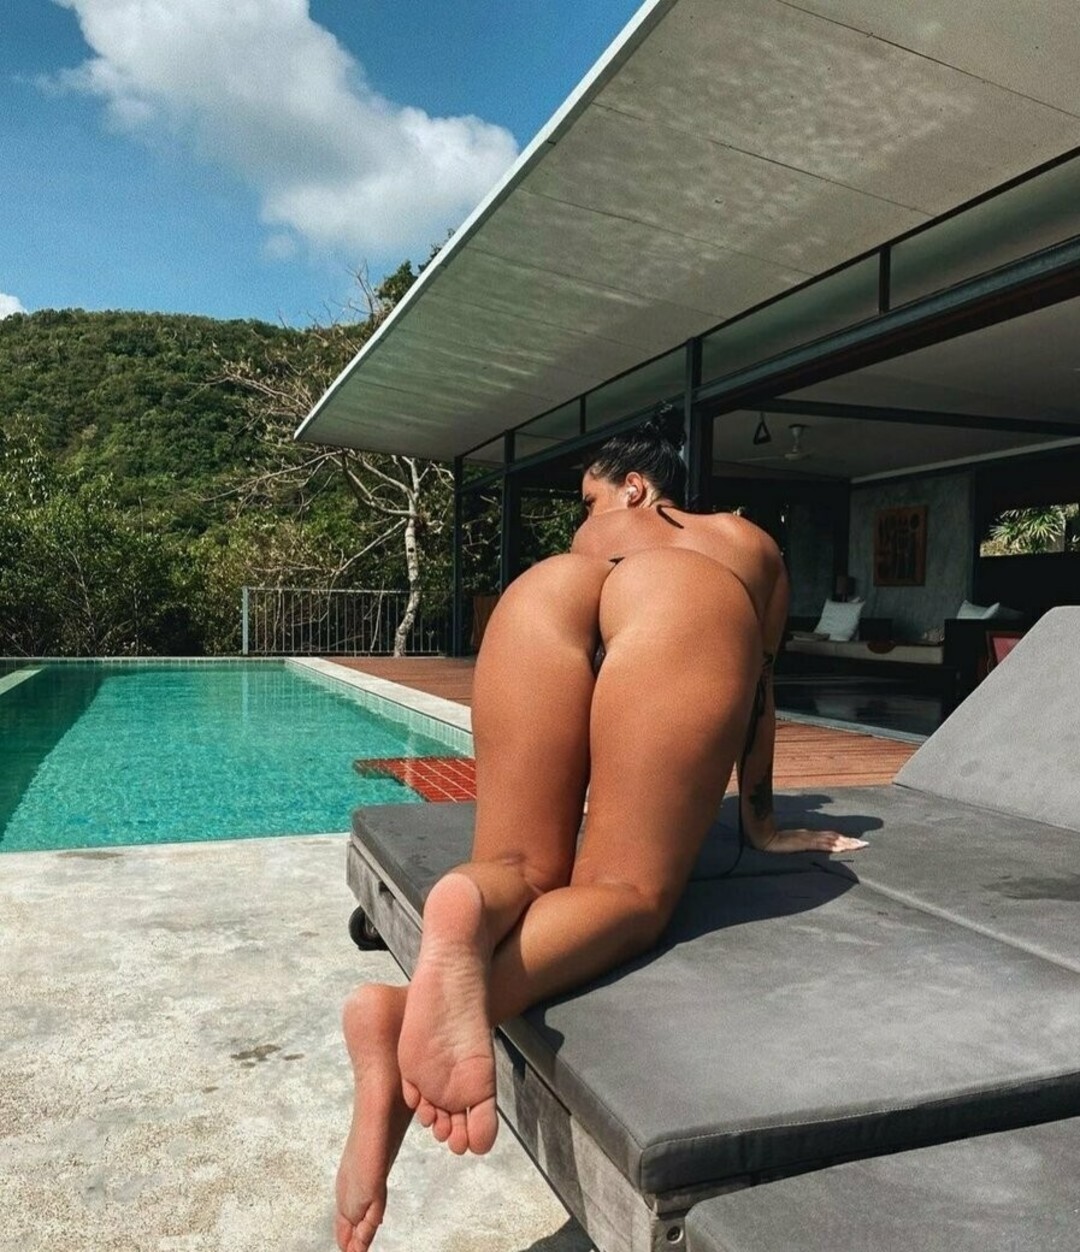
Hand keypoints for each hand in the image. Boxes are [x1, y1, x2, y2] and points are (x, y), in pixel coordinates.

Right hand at [748, 827, 868, 853]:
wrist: (765, 838)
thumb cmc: (775, 841)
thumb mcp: (791, 843)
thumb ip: (800, 844)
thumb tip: (808, 847)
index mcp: (809, 835)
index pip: (831, 836)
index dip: (844, 838)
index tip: (856, 841)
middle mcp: (812, 834)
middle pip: (835, 836)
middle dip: (850, 840)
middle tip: (865, 844)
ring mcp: (809, 838)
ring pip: (832, 840)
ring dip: (846, 842)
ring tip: (859, 846)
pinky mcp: (805, 843)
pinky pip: (822, 845)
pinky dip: (833, 846)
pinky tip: (841, 847)